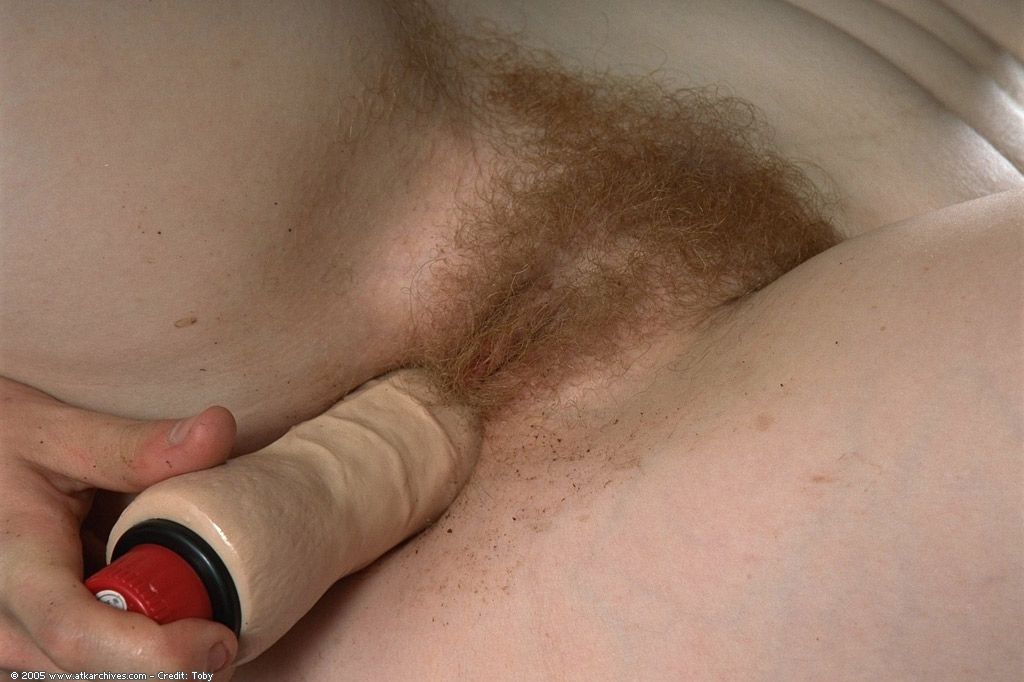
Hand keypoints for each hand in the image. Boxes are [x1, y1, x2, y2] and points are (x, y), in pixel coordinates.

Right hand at [0, 377, 238, 675]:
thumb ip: (140, 445)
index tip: (220, 638)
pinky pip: (83, 671)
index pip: (78, 634)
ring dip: (151, 663)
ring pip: (90, 679)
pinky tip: (157, 624)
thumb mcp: (63, 435)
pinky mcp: (23, 650)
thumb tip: (219, 429)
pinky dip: (130, 658)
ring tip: (193, 623)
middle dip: (171, 667)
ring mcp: (6, 647)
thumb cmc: (2, 447)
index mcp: (11, 570)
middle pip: (94, 673)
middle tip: (226, 634)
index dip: (156, 653)